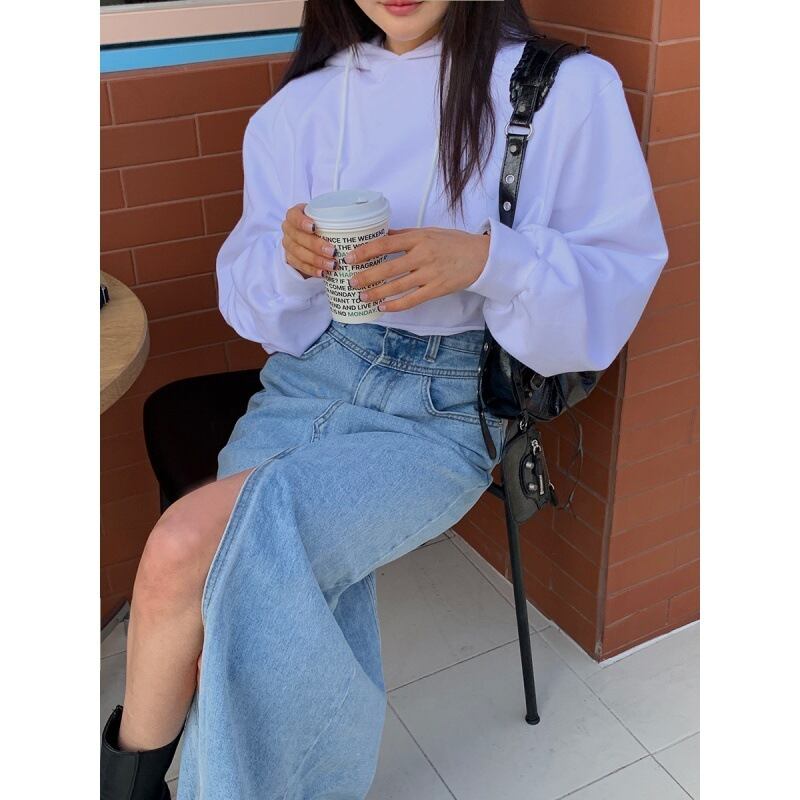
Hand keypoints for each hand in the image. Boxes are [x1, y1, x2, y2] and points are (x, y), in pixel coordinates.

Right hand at [280, 203, 337, 278]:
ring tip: (332, 265)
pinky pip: (300, 266)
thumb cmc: (318, 223)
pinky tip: (323, 273)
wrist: (306, 236)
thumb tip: (356, 217)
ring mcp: (288, 245)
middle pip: (299, 238)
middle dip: (316, 246)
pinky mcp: (290, 259)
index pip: (294, 217)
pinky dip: (313, 270)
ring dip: (317, 261)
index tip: (314, 228)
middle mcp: (288, 230)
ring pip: (300, 254)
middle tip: (333, 252)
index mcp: (293, 215)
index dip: (302, 222)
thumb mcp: (323, 215)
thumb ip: (332, 216)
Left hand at [345, 227, 489, 311]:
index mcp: (419, 238)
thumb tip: (383, 234)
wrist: (482, 257)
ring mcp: (430, 274)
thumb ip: (406, 234)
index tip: (350, 258)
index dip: (365, 251)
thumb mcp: (430, 231)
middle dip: (367, 276)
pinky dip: (396, 305)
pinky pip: (412, 299)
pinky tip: (383, 307)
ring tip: (362, 296)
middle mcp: (423, 255)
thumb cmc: (454, 242)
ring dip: (377, 292)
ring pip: (397, 286)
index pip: (386, 244)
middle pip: (388, 267)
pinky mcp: (437, 289)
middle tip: (351, 282)